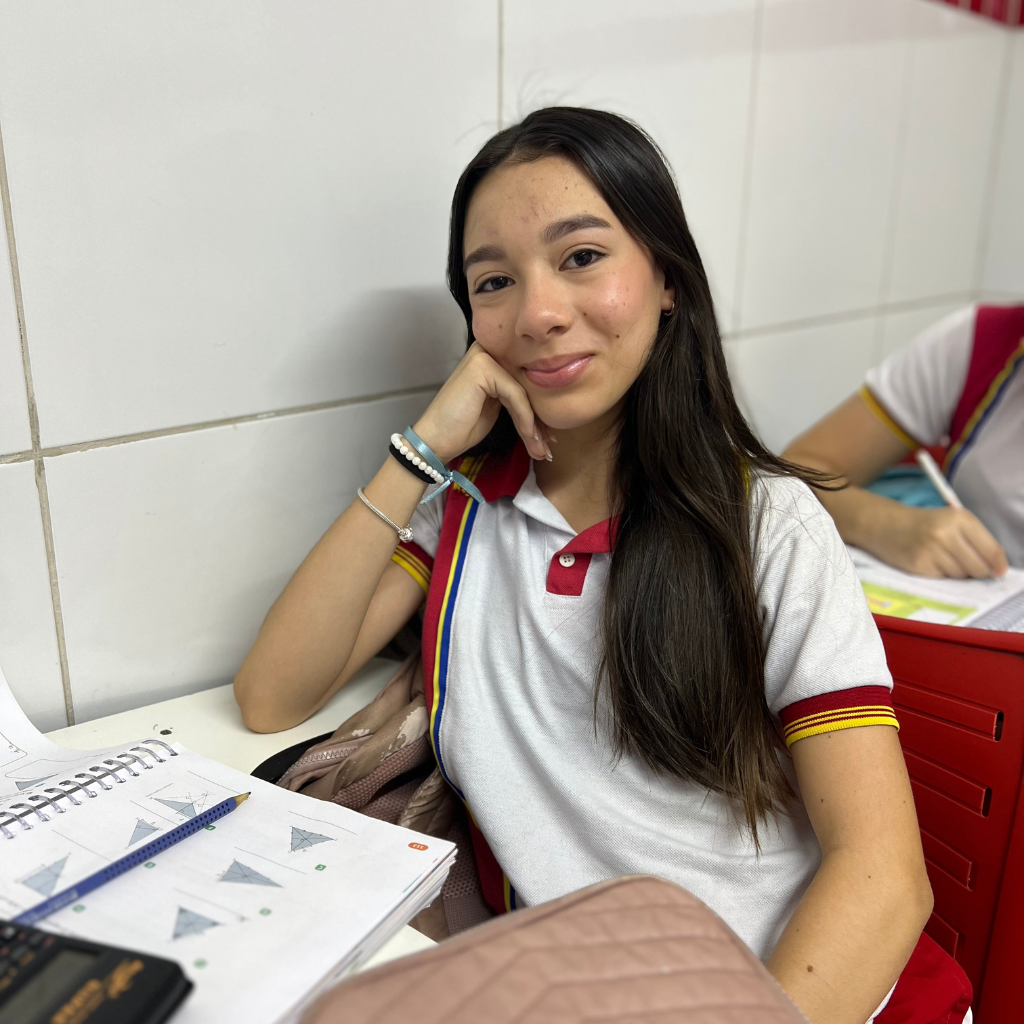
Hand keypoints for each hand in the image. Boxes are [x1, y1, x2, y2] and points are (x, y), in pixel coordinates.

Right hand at [412, 342, 549, 463]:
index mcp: (493, 356)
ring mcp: (484, 356)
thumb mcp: (496, 407)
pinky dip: (526, 420)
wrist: (435, 439)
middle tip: (549, 446)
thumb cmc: (462, 426)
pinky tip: (530, 438)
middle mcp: (489, 350)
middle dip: (540, 420)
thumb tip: (549, 407)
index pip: (526, 380)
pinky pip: (516, 395)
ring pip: (524, 392)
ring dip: (535, 426)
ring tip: (542, 450)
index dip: (539, 410)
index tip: (549, 437)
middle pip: (527, 385)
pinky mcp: (483, 368)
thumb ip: (516, 397)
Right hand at [874, 504, 1007, 578]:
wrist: (886, 524)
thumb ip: (978, 540)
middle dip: (978, 570)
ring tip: (944, 558)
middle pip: (978, 567)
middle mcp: (945, 533)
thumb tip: (998, 568)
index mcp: (960, 518)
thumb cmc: (926, 524)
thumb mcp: (953, 521)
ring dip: (958, 572)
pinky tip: (932, 562)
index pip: (991, 549)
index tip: (999, 571)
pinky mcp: (919, 565)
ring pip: (961, 575)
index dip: (998, 564)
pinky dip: (942, 574)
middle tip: (968, 564)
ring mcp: (931, 550)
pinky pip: (943, 578)